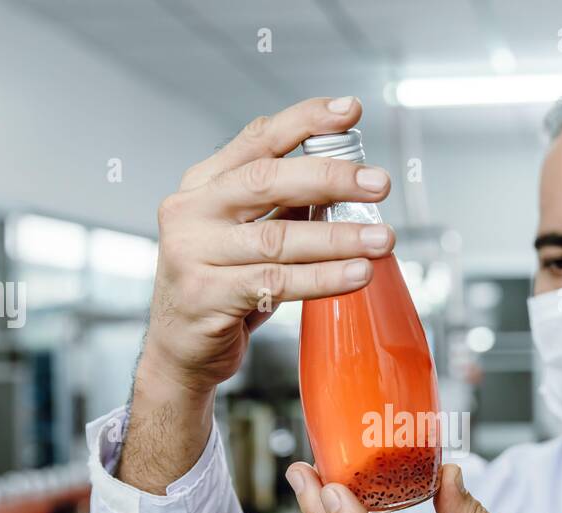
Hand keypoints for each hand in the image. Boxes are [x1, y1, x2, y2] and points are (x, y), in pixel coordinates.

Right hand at [146, 95, 393, 391]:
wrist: (180, 351)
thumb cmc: (221, 288)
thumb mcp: (245, 236)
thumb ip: (280, 205)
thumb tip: (347, 179)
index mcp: (202, 185)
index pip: (257, 140)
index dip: (305, 120)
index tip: (349, 112)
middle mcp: (191, 212)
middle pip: (267, 180)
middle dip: (331, 178)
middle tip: (379, 184)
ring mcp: (192, 254)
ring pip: (277, 238)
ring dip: (338, 237)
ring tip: (382, 239)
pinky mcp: (205, 296)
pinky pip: (276, 283)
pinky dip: (322, 279)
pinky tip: (356, 275)